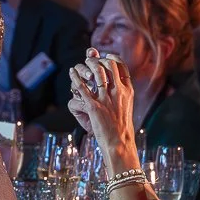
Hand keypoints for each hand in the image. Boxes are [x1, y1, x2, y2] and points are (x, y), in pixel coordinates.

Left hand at [69, 49, 138, 174]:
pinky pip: (82, 87)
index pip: (122, 67)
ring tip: (82, 65)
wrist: (119, 143)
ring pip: (97, 73)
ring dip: (87, 65)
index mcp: (127, 91)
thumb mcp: (126, 107)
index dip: (113, 58)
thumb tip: (116, 84)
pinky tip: (71, 72)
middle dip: (98, 60)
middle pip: (109, 66)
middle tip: (91, 60)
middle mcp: (118, 92)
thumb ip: (121, 94)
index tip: (106, 56)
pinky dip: (75, 78)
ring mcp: (106, 98)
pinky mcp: (94, 107)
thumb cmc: (121, 128)